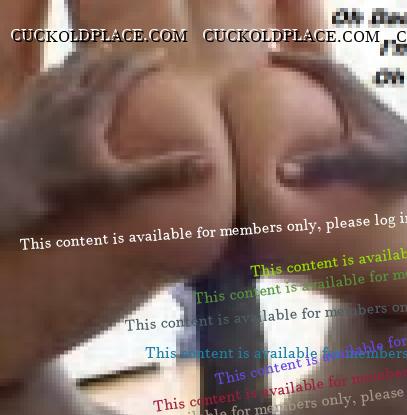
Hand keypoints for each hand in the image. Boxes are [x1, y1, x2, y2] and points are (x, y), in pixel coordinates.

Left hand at [0, 49, 209, 236]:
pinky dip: (50, 76)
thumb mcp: (118, 183)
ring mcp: (37, 103)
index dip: (143, 61)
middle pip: (89, 62)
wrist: (1, 188)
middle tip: (128, 54)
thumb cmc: (60, 187)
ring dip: (81, 60)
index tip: (161, 55)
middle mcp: (63, 97)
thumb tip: (205, 164)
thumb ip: (161, 174)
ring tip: (92, 59)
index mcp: (89, 108)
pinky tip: (50, 82)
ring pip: (61, 68)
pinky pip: (37, 83)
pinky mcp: (18, 114)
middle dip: (113, 55)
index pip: (121, 73)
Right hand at [271, 51, 406, 189]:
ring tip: (298, 89)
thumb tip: (282, 171)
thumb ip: (321, 166)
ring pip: (342, 88)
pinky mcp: (378, 128)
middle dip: (305, 66)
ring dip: (320, 83)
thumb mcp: (358, 163)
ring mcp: (373, 113)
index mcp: (358, 100)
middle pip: (333, 72)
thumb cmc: (400, 162)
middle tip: (281, 67)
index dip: (297, 60)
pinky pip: (347, 106)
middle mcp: (365, 100)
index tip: (272, 56)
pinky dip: (330, 104)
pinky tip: (326, 122)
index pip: (325, 69)